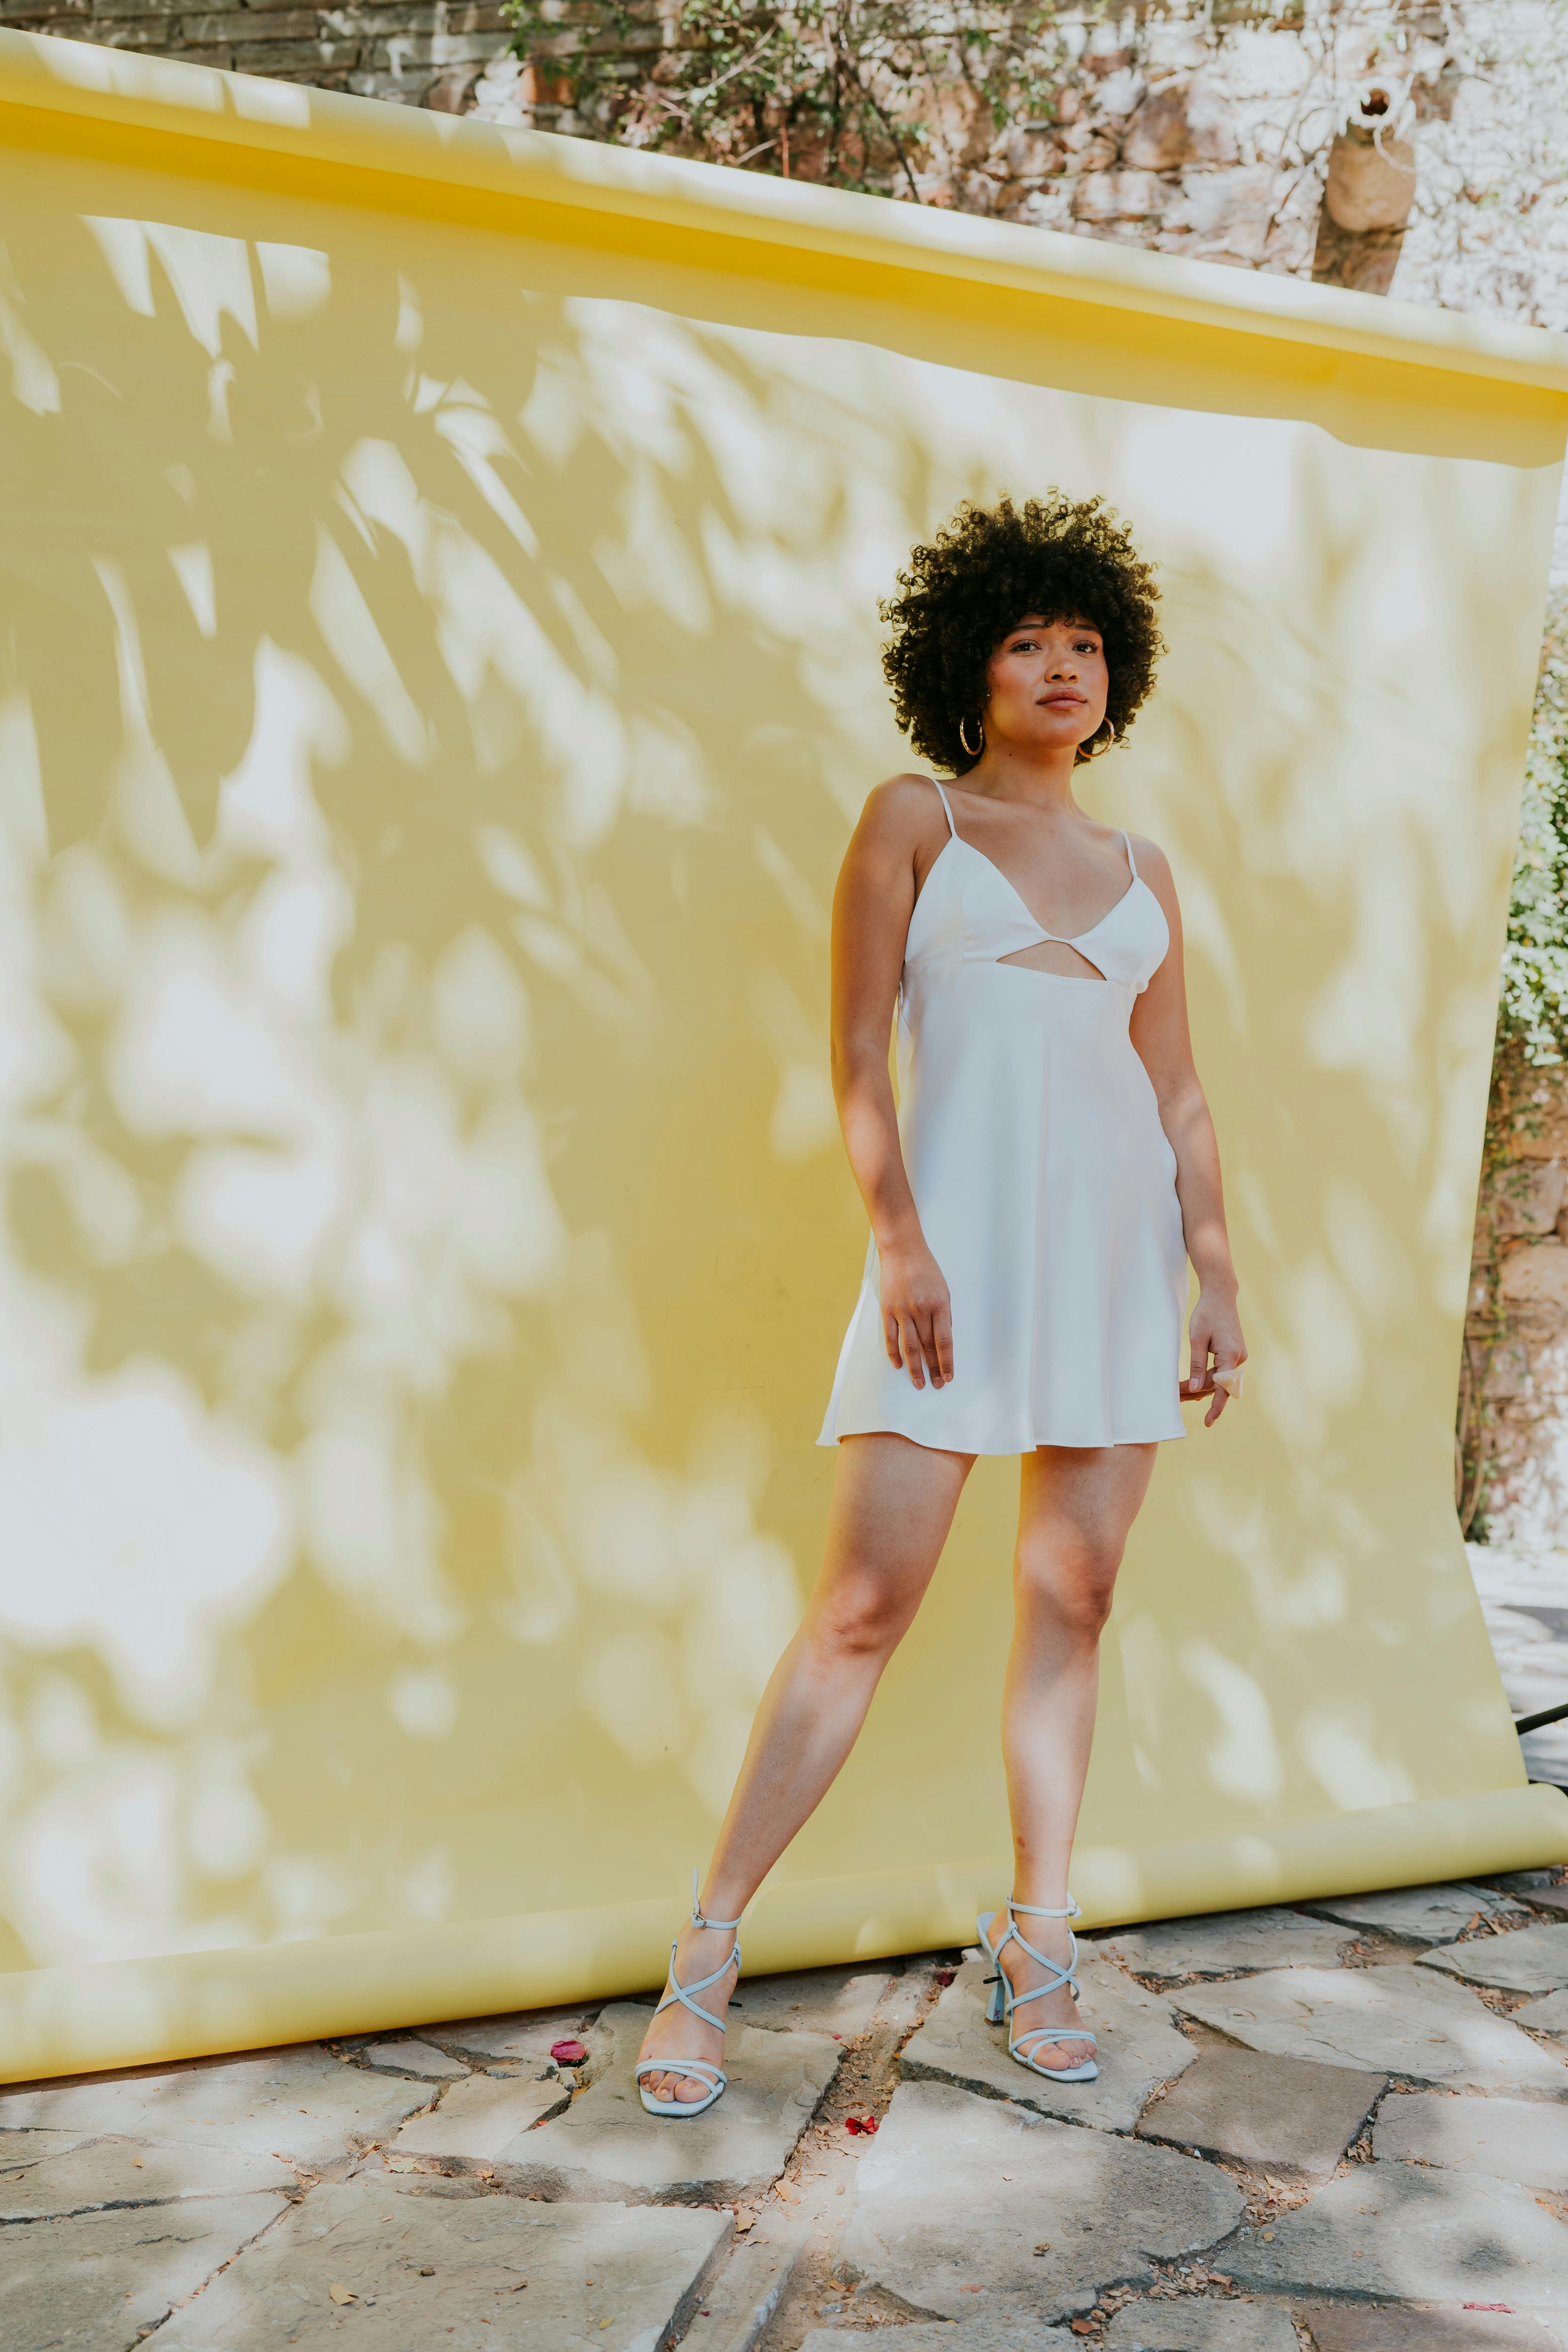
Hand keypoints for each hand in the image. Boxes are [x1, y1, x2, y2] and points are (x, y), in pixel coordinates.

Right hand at [879, 1239, 953, 1389]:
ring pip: (909, 1346)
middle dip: (933, 1368)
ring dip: (915, 1367)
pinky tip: (898, 1365)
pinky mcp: (887, 1309)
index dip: (947, 1361)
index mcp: (939, 1305)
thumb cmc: (926, 1269)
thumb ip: (944, 1314)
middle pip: (928, 1347)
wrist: (902, 1250)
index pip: (944, 1341)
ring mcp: (902, 1310)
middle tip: (936, 1385)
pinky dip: (894, 1353)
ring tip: (919, 1383)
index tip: (948, 1376)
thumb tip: (944, 1337)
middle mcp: (921, 1310)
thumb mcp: (944, 1290)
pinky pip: (890, 1336)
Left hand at [1185, 1287, 1245, 1426]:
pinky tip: (1194, 1386)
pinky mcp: (1235, 1353)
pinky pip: (1221, 1371)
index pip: (1222, 1389)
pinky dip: (1208, 1378)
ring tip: (1178, 1393)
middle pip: (1217, 1384)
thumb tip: (1194, 1389)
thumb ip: (1196, 1365)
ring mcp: (1238, 1356)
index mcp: (1230, 1355)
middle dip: (1197, 1393)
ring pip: (1219, 1379)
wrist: (1221, 1295)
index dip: (1215, 1407)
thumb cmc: (1207, 1314)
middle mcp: (1238, 1358)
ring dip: (1201, 1386)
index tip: (1208, 1423)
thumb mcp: (1197, 1339)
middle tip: (1174, 1398)